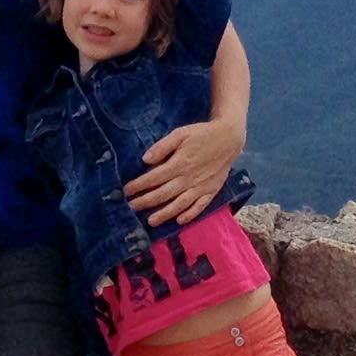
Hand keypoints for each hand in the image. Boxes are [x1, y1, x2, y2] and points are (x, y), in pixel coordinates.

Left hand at [126, 116, 243, 226]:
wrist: (229, 138)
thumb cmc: (202, 134)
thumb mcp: (180, 134)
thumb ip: (162, 147)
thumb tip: (145, 160)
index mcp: (178, 164)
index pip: (153, 178)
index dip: (138, 186)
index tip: (126, 191)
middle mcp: (188, 179)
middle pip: (163, 194)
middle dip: (145, 202)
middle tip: (130, 207)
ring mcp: (200, 187)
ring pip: (179, 204)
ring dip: (164, 214)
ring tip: (150, 221)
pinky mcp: (211, 191)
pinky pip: (199, 207)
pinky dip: (189, 215)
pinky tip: (179, 221)